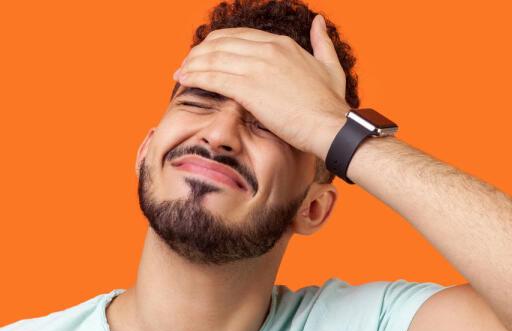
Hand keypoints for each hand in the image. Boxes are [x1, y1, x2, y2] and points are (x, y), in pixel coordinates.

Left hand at [172, 15, 349, 156]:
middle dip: (198, 53)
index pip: (237, 36)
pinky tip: (185, 81)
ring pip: (213, 58)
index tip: (204, 55)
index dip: (216, 44)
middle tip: (187, 65)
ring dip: (192, 65)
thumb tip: (319, 22)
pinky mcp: (250, 88)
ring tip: (180, 74)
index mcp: (281, 44)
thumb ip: (321, 42)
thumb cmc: (330, 104)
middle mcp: (267, 50)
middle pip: (220, 43)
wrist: (331, 126)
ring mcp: (257, 68)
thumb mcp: (330, 65)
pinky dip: (196, 77)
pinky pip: (214, 78)